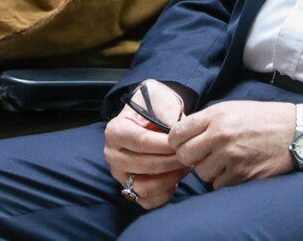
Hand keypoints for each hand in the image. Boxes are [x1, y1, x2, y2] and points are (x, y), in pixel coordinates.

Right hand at [103, 79, 188, 209]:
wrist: (154, 113)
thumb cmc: (157, 106)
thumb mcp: (162, 102)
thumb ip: (168, 116)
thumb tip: (177, 133)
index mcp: (115, 131)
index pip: (141, 142)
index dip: (164, 145)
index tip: (182, 144)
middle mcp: (112, 154)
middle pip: (143, 165)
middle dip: (171, 162)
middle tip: (189, 155)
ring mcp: (119, 174)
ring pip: (143, 187)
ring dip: (168, 179)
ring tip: (185, 166)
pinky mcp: (129, 188)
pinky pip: (146, 201)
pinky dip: (164, 193)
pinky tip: (177, 178)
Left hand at [168, 100, 295, 188]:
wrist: (296, 131)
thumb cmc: (264, 118)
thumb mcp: (233, 108)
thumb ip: (207, 120)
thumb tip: (182, 134)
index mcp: (216, 115)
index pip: (177, 133)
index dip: (176, 142)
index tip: (183, 144)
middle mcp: (221, 135)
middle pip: (185, 156)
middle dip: (191, 158)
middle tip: (203, 155)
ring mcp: (231, 157)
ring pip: (201, 173)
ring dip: (210, 170)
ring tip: (225, 160)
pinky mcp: (242, 175)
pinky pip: (219, 185)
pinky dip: (225, 179)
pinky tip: (237, 168)